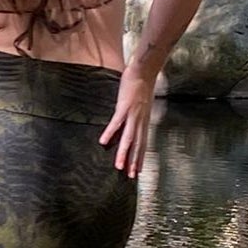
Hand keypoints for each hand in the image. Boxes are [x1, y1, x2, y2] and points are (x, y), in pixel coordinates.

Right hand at [99, 64, 155, 178]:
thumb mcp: (140, 104)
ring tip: (118, 166)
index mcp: (143, 121)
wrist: (144, 71)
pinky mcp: (124, 107)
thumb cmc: (141, 85)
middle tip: (130, 176)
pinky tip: (103, 142)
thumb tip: (128, 123)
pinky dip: (110, 133)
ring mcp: (132, 114)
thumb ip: (135, 115)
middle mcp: (140, 121)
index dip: (139, 158)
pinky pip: (116, 123)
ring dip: (123, 153)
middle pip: (137, 145)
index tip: (137, 171)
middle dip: (133, 161)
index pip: (142, 144)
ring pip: (128, 138)